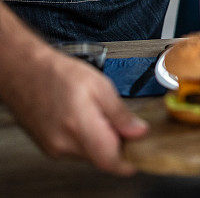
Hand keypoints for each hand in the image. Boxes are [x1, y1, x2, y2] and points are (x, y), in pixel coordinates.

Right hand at [3, 48, 148, 174]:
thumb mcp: (99, 86)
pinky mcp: (49, 147)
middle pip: (102, 158)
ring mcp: (54, 148)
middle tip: (121, 123)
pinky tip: (85, 119)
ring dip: (101, 141)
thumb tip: (138, 131)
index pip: (109, 160)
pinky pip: (76, 150)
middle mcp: (64, 143)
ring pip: (90, 154)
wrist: (24, 72)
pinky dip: (87, 139)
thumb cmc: (57, 74)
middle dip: (116, 144)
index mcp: (79, 126)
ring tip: (98, 115)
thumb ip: (120, 113)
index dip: (128, 161)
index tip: (140, 153)